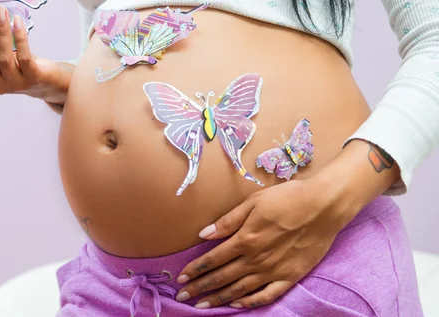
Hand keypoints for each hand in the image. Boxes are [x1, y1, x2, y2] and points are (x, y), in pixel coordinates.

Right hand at [0, 5, 71, 105]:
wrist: (46, 83)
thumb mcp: (0, 58)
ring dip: (2, 30)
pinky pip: (24, 55)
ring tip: (2, 11)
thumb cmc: (19, 65)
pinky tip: (18, 21)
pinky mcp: (32, 78)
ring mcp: (14, 83)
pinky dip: (20, 37)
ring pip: (3, 55)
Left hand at [175, 178, 358, 309]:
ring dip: (219, 298)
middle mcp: (256, 259)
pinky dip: (250, 302)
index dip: (195, 270)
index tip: (180, 279)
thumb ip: (228, 221)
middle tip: (182, 298)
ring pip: (240, 290)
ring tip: (202, 306)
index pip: (213, 259)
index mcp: (245, 239)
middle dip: (200, 288)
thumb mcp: (253, 202)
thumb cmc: (287, 198)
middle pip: (222, 277)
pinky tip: (237, 305)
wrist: (324, 206)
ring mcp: (273, 271)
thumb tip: (204, 234)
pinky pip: (266, 295)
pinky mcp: (290, 277)